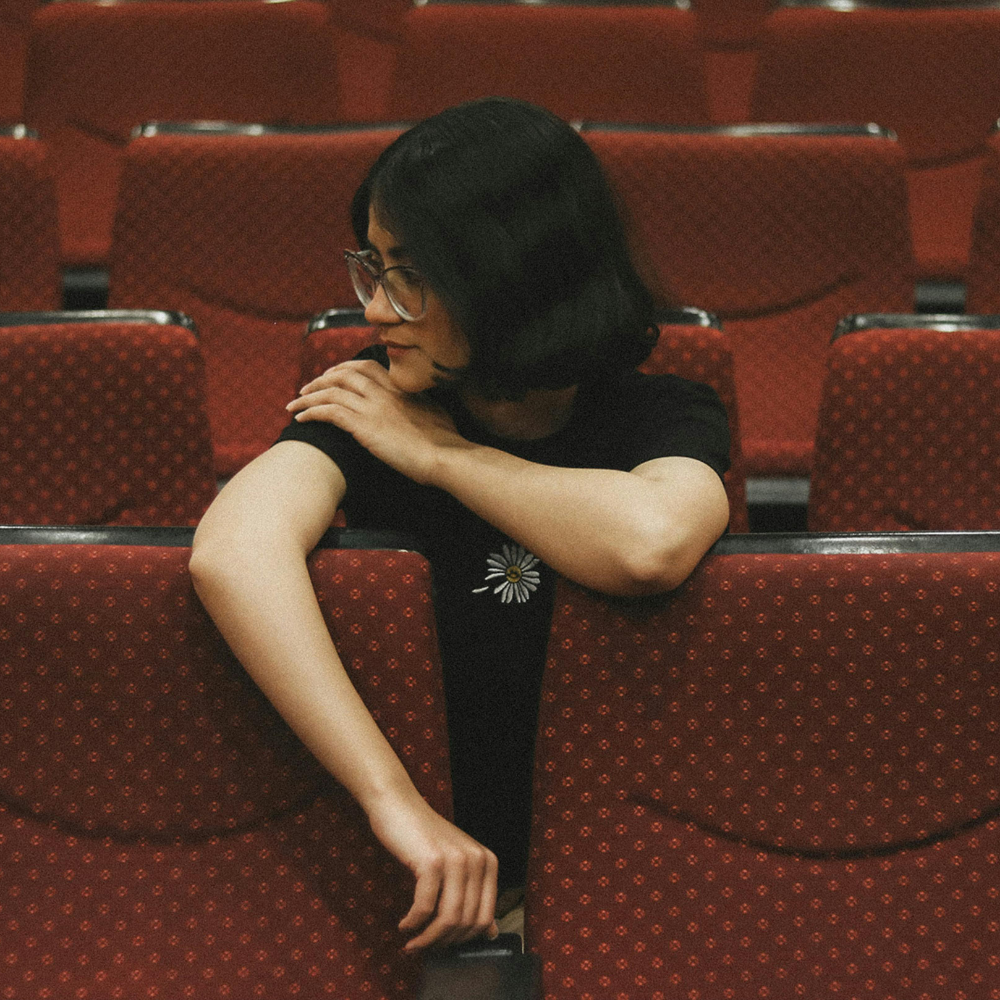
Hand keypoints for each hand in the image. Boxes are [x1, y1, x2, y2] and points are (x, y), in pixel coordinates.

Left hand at [286, 361, 465, 484]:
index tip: (332, 376)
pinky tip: (301, 419)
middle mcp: (384, 392)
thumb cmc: (445, 441)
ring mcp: (373, 407)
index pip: (365, 366)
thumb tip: (418, 407)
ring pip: (331, 391)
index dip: (343, 368)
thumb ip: (419, 404)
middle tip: (306, 389)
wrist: (444, 455)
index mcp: (399, 387)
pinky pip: (329, 412)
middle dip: (320, 379)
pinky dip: (311, 412)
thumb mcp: (434, 412)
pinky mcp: (364, 426)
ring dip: (308, 396)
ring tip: (294, 405)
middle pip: (343, 374)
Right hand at [366, 791, 498, 951]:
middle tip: (423, 946)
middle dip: (443, 942)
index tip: (444, 947)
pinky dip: (413, 923)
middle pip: (466, 922)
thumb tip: (490, 933)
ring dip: (427, 938)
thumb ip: (474, 896)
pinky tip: (404, 925)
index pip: (485, 918)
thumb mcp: (455, 864)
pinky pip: (425, 907)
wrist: (398, 806)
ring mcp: (456, 860)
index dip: (464, 940)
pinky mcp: (432, 861)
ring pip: (448, 919)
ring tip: (412, 943)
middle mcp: (478, 860)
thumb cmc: (424, 838)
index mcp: (488, 862)